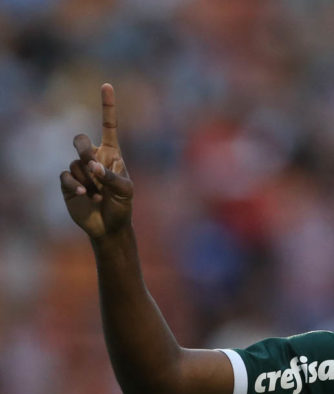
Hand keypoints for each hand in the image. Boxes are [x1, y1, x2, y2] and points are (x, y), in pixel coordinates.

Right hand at [60, 83, 133, 239]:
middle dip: (83, 149)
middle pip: (80, 140)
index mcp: (112, 154)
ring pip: (75, 163)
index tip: (106, 85)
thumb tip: (91, 166)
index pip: (108, 125)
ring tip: (98, 195)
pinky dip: (75, 186)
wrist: (109, 226)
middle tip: (91, 164)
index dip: (107, 106)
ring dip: (88, 180)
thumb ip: (111, 176)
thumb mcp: (125, 190)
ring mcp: (79, 170)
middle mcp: (93, 158)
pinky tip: (84, 196)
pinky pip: (66, 176)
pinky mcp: (67, 183)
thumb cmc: (122, 205)